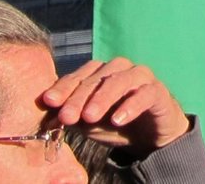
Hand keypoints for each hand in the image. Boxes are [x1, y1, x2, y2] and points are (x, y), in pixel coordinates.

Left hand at [41, 57, 190, 156]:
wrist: (149, 135)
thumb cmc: (113, 123)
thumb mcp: (87, 123)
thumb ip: (71, 117)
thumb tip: (47, 117)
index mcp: (100, 73)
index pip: (79, 75)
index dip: (63, 87)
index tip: (49, 102)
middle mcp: (120, 69)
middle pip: (97, 77)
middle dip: (80, 97)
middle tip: (67, 116)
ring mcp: (141, 77)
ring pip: (121, 80)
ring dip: (103, 97)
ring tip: (90, 117)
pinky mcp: (158, 91)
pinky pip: (145, 93)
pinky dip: (130, 105)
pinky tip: (118, 120)